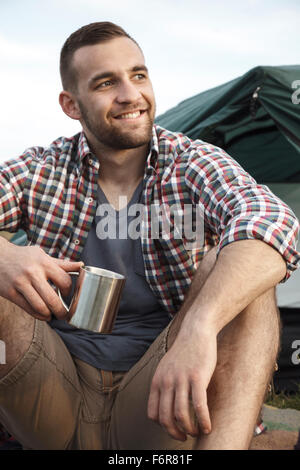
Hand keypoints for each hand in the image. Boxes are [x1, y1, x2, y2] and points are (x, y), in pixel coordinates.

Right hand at [0, 239, 82, 320]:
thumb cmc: (23, 257)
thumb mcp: (42, 256)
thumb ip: (61, 264)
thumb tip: (81, 265)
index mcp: (43, 262)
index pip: (64, 280)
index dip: (69, 291)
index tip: (68, 295)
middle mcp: (32, 273)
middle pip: (52, 298)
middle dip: (61, 310)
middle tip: (64, 314)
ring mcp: (20, 283)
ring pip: (40, 306)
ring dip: (49, 315)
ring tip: (53, 315)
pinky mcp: (10, 292)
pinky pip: (27, 309)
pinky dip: (38, 315)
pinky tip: (43, 315)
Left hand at [147, 325, 216, 440]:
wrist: (196, 331)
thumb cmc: (184, 351)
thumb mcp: (167, 367)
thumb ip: (165, 384)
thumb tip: (166, 404)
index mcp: (157, 380)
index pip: (153, 413)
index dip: (162, 426)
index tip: (173, 428)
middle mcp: (166, 381)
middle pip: (165, 418)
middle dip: (174, 433)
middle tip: (184, 437)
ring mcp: (181, 379)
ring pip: (181, 414)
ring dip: (189, 429)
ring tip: (196, 432)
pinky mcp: (197, 377)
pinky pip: (198, 406)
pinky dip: (203, 421)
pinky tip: (208, 427)